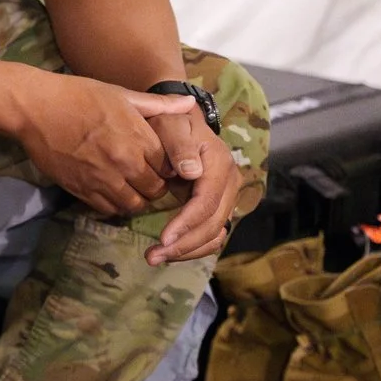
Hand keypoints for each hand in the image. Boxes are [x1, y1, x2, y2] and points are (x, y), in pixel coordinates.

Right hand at [10, 73, 194, 219]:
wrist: (36, 108)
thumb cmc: (79, 95)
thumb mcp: (121, 94)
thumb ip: (158, 104)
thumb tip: (190, 104)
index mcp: (138, 138)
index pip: (170, 168)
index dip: (168, 167)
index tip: (160, 164)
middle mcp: (125, 163)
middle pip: (155, 190)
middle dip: (155, 186)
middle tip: (146, 177)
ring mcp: (102, 179)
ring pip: (134, 205)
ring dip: (136, 199)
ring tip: (129, 187)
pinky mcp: (81, 190)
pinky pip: (108, 209)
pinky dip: (114, 205)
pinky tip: (110, 191)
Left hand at [146, 104, 238, 264]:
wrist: (179, 122)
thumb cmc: (171, 123)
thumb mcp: (172, 124)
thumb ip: (179, 145)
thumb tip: (191, 172)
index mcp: (219, 165)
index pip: (206, 202)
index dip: (186, 223)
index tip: (162, 239)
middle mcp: (228, 183)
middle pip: (213, 224)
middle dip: (184, 244)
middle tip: (152, 257)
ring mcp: (225, 196)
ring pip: (215, 234)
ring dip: (187, 251)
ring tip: (155, 258)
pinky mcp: (217, 206)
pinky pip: (212, 234)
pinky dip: (194, 247)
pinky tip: (171, 253)